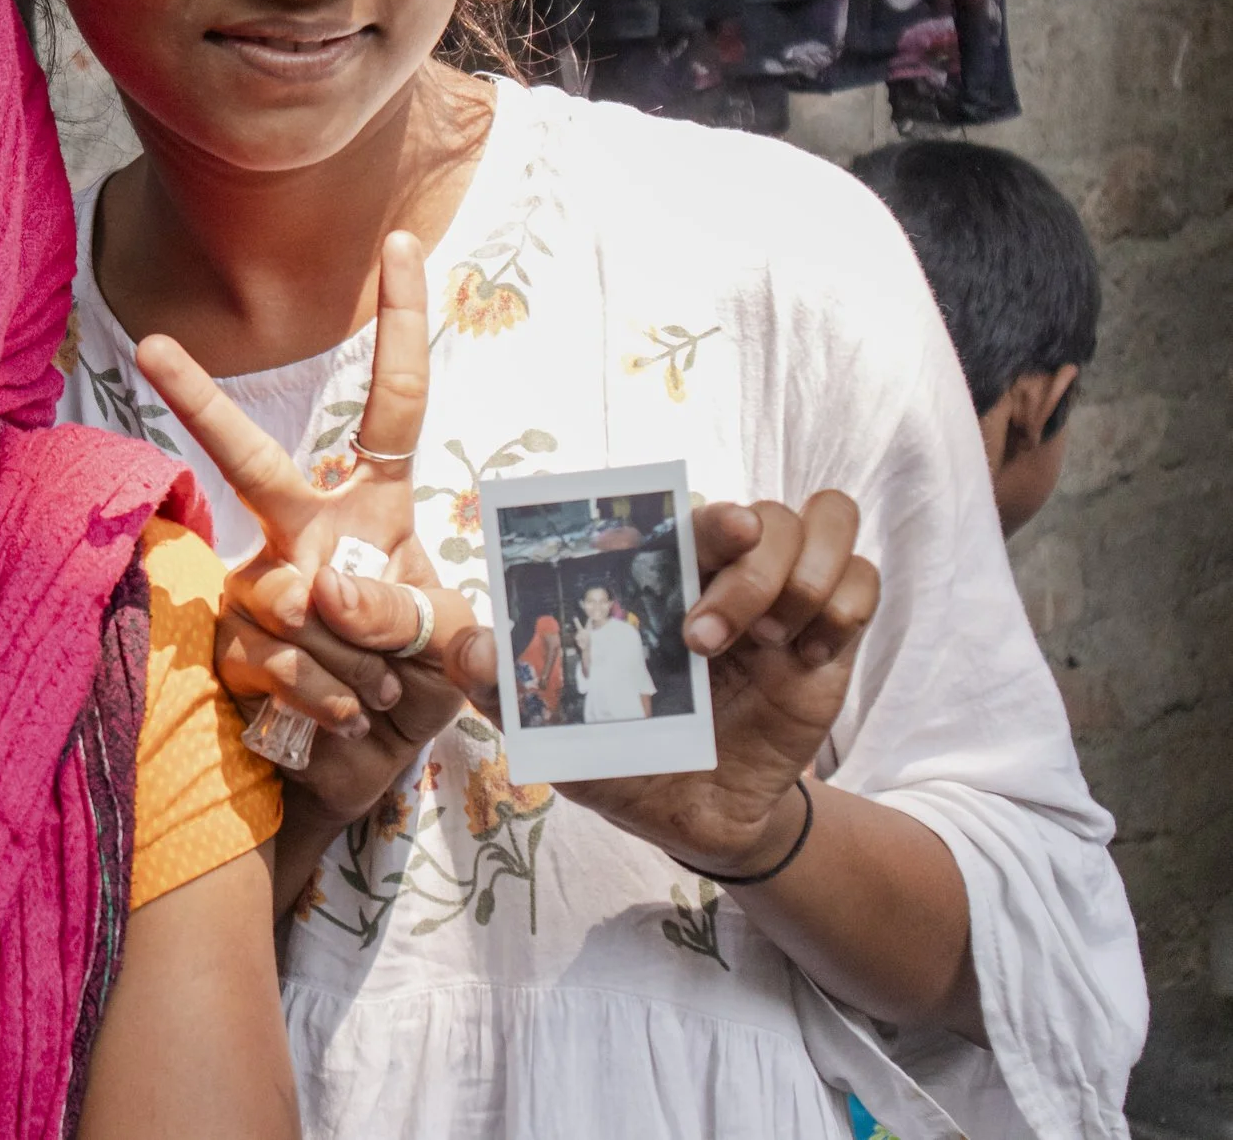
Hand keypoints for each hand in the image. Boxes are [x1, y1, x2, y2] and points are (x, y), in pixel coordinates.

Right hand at [137, 232, 479, 824]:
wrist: (363, 763)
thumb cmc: (411, 677)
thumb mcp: (445, 645)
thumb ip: (408, 613)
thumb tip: (320, 589)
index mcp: (372, 502)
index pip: (395, 404)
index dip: (402, 326)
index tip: (406, 245)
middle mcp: (303, 528)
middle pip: (251, 459)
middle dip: (201, 403)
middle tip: (153, 346)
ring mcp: (256, 583)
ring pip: (291, 597)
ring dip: (353, 656)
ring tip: (376, 688)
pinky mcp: (228, 642)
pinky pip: (274, 656)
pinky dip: (326, 694)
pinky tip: (345, 712)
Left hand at [452, 493, 880, 876]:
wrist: (696, 822)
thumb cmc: (626, 761)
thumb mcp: (564, 736)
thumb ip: (511, 691)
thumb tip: (467, 648)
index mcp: (657, 582)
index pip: (688, 514)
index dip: (708, 510)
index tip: (724, 528)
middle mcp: (723, 578)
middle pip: (764, 513)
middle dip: (752, 563)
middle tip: (709, 634)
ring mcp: (782, 602)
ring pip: (822, 521)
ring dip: (805, 577)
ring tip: (771, 642)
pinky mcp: (830, 637)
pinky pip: (864, 580)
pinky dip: (846, 607)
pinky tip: (810, 656)